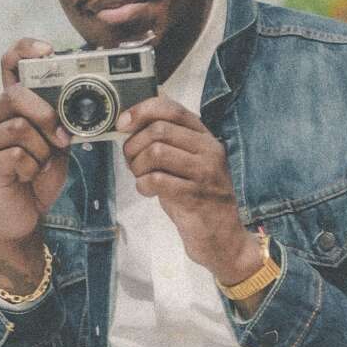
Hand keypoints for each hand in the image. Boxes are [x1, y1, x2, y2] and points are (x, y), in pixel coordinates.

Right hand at [0, 38, 71, 248]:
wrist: (22, 217)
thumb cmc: (38, 177)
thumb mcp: (57, 145)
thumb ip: (63, 122)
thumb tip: (85, 102)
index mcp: (14, 106)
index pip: (10, 64)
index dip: (26, 50)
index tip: (48, 50)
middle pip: (16, 94)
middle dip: (45, 114)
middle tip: (61, 138)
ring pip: (20, 127)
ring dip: (42, 150)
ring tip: (42, 164)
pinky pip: (17, 155)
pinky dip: (34, 168)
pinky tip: (30, 177)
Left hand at [118, 95, 258, 284]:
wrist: (223, 238)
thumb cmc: (198, 200)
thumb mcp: (187, 164)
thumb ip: (167, 143)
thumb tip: (129, 126)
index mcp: (205, 137)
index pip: (171, 108)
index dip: (141, 111)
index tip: (123, 123)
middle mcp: (208, 150)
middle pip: (159, 129)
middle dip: (134, 145)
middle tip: (132, 162)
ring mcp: (204, 173)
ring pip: (156, 152)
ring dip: (138, 166)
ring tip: (141, 178)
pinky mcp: (195, 196)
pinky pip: (157, 180)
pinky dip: (143, 185)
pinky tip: (148, 191)